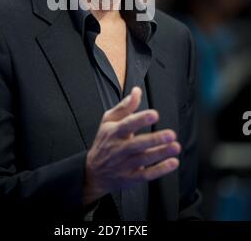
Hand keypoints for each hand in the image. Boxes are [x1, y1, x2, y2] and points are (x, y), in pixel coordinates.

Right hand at [83, 86, 180, 205]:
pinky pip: (146, 175)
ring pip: (144, 159)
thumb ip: (125, 106)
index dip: (140, 119)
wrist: (93, 172)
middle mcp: (119, 148)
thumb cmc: (105, 142)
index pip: (127, 124)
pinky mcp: (131, 178)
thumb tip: (137, 91)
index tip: (154, 115)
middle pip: (137, 144)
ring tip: (176, 147)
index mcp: (114, 132)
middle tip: (171, 134)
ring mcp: (124, 164)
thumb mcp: (108, 121)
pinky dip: (160, 170)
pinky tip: (173, 162)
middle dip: (154, 139)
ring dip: (161, 153)